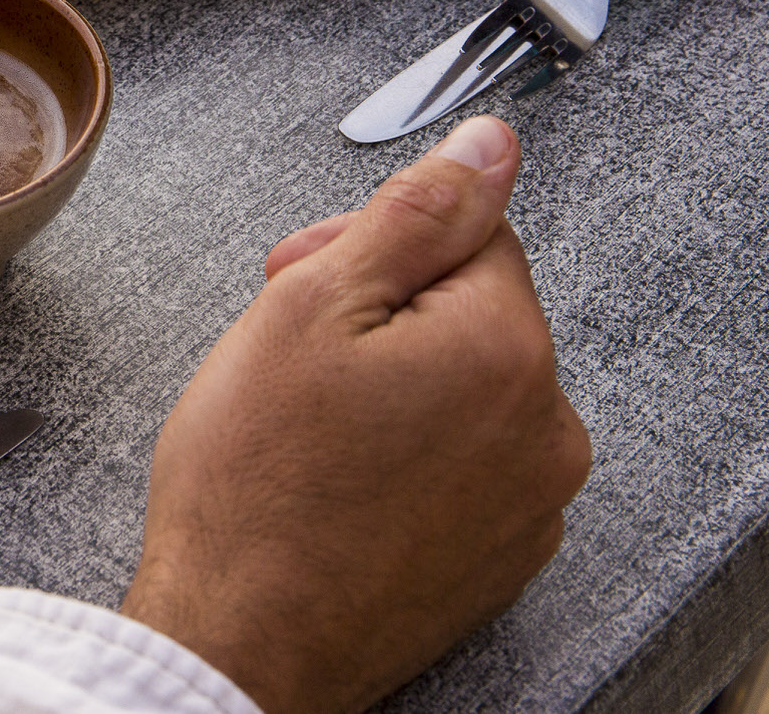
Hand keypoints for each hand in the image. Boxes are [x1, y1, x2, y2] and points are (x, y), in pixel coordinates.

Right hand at [120, 116, 590, 713]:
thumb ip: (411, 213)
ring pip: (461, 389)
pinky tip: (330, 478)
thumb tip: (487, 144)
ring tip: (300, 422)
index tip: (299, 278)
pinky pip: (461, 466)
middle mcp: (545, 430)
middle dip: (377, 310)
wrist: (238, 639)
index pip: (468, 231)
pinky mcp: (498, 559)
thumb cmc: (252, 483)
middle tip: (285, 353)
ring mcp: (528, 504)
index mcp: (507, 349)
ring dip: (389, 383)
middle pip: (468, 311)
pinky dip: (402, 457)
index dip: (369, 245)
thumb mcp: (308, 304)